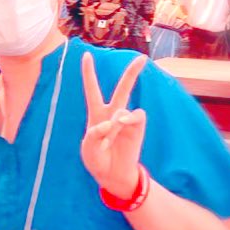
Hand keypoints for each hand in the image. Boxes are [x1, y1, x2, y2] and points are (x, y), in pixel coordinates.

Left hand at [80, 53, 147, 200]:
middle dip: (132, 73)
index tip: (86, 55)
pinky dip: (125, 122)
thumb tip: (112, 122)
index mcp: (96, 113)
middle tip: (142, 58)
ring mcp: (126, 120)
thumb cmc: (97, 159)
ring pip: (122, 110)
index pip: (92, 89)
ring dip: (113, 126)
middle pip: (123, 88)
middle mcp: (113, 113)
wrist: (112, 175)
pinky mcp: (137, 128)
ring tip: (107, 143)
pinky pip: (135, 117)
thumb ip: (96, 134)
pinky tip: (121, 127)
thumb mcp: (88, 148)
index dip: (89, 72)